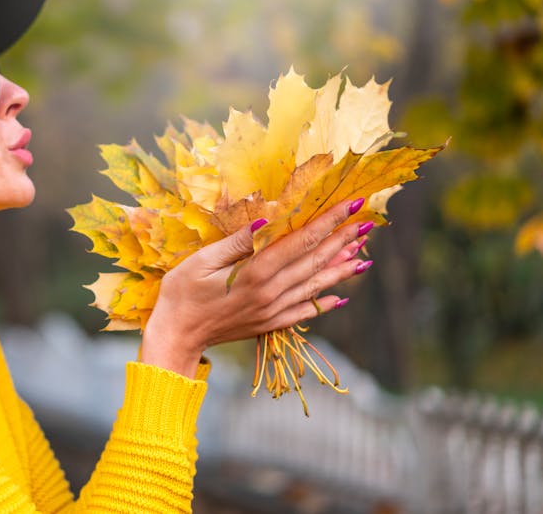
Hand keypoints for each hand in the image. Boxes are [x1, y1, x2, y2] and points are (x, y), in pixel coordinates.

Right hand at [141, 198, 372, 377]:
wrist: (175, 337)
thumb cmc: (180, 294)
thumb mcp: (200, 262)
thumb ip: (236, 243)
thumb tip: (266, 223)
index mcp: (254, 274)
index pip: (299, 242)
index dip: (326, 222)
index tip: (349, 205)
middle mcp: (270, 294)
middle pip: (313, 262)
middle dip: (342, 240)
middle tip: (367, 222)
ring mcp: (272, 312)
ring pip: (314, 287)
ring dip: (340, 269)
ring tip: (364, 254)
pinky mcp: (268, 325)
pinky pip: (304, 313)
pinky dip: (325, 303)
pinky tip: (342, 296)